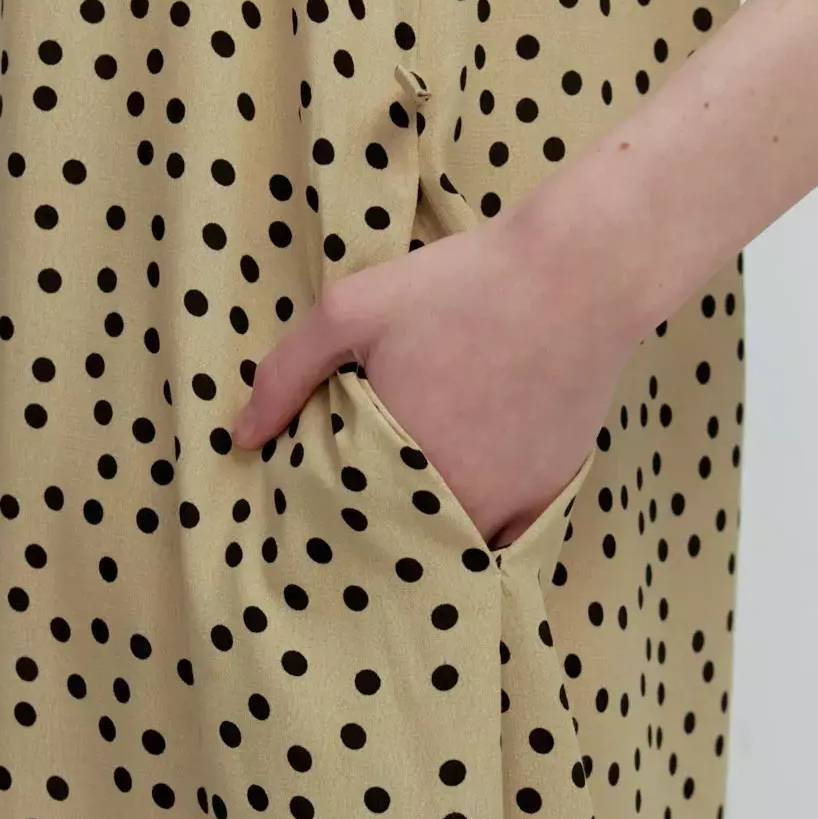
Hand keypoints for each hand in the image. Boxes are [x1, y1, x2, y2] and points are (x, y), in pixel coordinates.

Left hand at [229, 197, 641, 550]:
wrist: (576, 274)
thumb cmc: (460, 284)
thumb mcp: (351, 310)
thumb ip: (285, 374)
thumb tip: (241, 438)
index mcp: (399, 464)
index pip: (346, 525)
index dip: (329, 521)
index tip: (312, 515)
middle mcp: (457, 499)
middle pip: (402, 541)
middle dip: (375, 534)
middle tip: (357, 511)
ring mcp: (511, 502)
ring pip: (454, 544)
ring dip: (430, 536)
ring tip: (405, 511)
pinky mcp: (552, 491)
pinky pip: (506, 535)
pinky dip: (484, 528)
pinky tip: (465, 506)